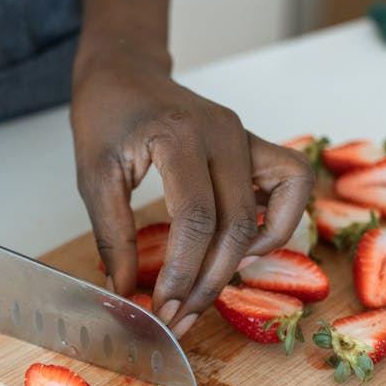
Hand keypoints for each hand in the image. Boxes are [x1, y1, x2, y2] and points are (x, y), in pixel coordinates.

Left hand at [70, 39, 313, 335]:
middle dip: (210, 281)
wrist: (125, 70)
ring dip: (253, 256)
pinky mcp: (254, 146)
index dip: (182, 273)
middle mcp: (225, 133)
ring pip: (280, 206)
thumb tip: (127, 292)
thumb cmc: (106, 114)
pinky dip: (278, 221)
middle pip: (238, 225)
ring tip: (215, 280)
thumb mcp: (93, 175)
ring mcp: (246, 137)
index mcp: (180, 135)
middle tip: (180, 315)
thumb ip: (112, 235)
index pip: (196, 219)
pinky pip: (292, 184)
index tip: (160, 306)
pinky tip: (242, 245)